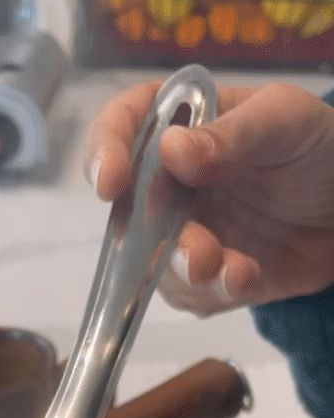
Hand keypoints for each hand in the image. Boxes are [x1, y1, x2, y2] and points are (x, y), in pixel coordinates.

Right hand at [85, 82, 333, 313]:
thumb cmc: (318, 148)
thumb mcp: (285, 122)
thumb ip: (232, 136)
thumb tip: (169, 151)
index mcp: (183, 125)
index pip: (122, 126)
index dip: (104, 150)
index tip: (110, 184)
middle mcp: (171, 182)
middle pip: (128, 208)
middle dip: (150, 236)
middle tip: (196, 249)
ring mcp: (186, 232)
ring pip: (153, 262)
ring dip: (187, 270)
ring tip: (229, 270)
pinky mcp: (207, 278)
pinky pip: (193, 295)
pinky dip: (217, 290)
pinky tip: (247, 275)